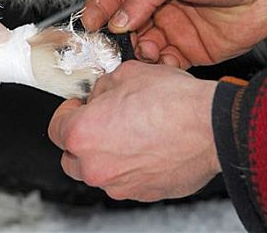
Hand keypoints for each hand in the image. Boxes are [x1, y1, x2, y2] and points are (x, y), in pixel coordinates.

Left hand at [48, 60, 219, 201]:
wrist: (211, 127)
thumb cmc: (172, 101)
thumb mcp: (126, 74)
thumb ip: (102, 88)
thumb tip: (99, 95)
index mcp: (83, 134)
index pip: (55, 127)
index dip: (67, 113)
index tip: (78, 108)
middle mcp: (96, 165)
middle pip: (72, 157)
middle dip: (82, 139)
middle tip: (102, 121)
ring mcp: (119, 184)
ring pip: (100, 170)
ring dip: (107, 154)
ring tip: (131, 133)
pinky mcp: (143, 193)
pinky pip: (126, 180)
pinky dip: (131, 166)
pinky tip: (149, 147)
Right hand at [82, 0, 266, 68]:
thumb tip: (118, 19)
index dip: (100, 7)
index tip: (90, 24)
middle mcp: (158, 4)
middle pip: (124, 24)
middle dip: (117, 36)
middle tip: (115, 45)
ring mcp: (171, 28)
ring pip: (141, 46)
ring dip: (140, 51)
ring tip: (151, 49)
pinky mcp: (186, 50)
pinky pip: (164, 63)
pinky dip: (160, 65)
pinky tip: (168, 59)